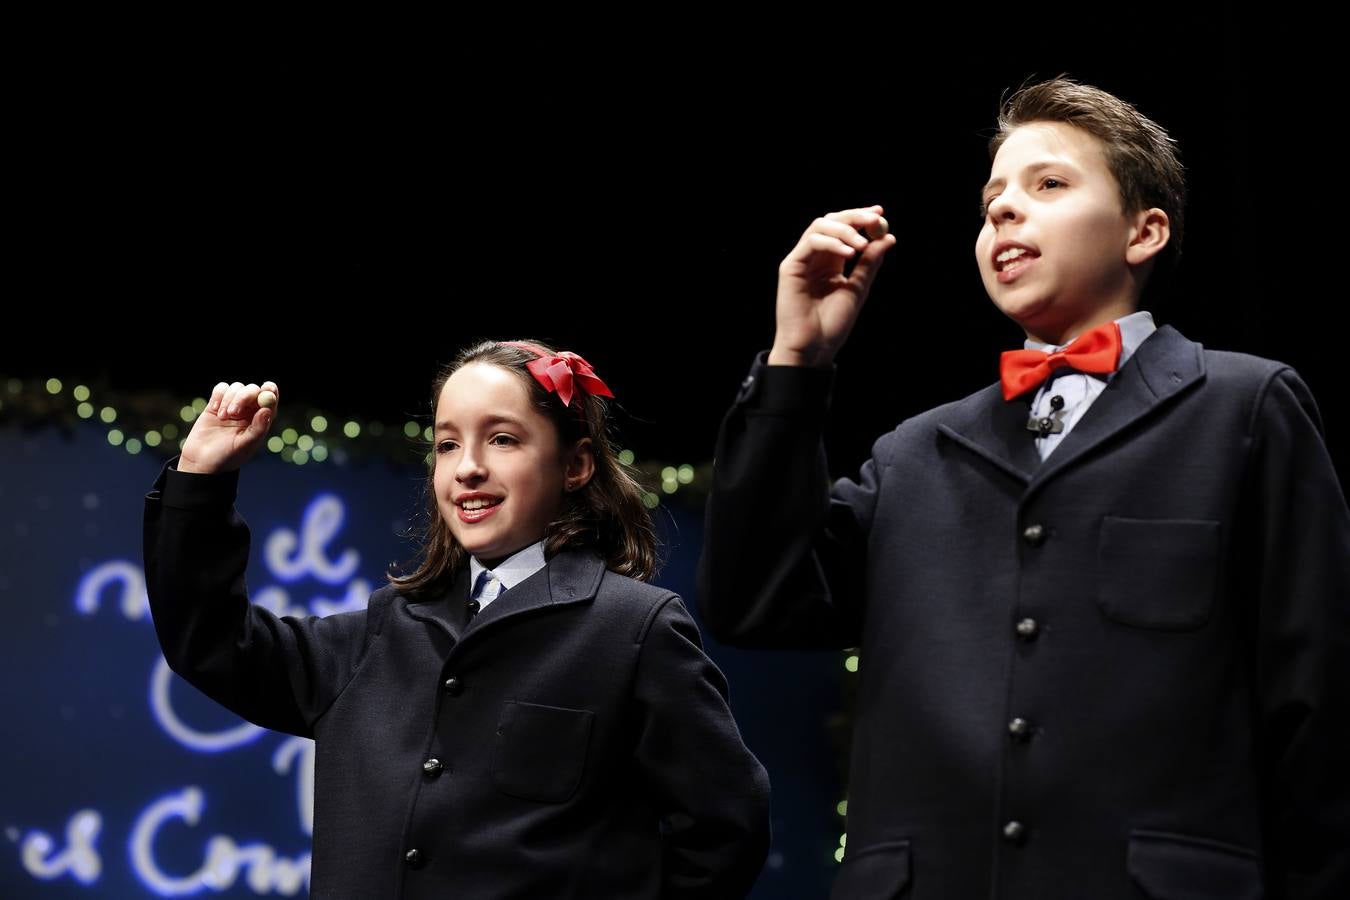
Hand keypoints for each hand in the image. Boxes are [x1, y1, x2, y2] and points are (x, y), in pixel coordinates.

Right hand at [177, 381, 278, 473]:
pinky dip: (219, 395)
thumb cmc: (227, 457)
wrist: (201, 461)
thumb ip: (257, 428)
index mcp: (260, 420)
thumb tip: (267, 410)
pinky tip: (215, 410)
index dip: (271, 391)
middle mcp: (248, 411)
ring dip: (229, 399)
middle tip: (234, 412)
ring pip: (236, 387)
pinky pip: (221, 388)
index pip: (270, 400)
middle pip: (253, 390)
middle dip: (244, 396)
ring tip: (223, 418)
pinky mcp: (216, 404)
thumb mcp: (245, 445)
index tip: (267, 388)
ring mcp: (232, 406)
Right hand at [769, 206, 894, 366]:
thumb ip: (869, 263)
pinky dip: (831, 243)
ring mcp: (802, 260)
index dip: (860, 217)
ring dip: (844, 230)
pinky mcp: (790, 267)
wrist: (814, 347)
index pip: (844, 229)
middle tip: (874, 220)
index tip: (880, 213)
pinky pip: (811, 243)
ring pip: (820, 227)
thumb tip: (888, 237)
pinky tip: (849, 254)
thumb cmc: (832, 324)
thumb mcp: (858, 288)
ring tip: (862, 246)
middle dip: (855, 217)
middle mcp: (815, 257)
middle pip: (832, 221)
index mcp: (831, 261)